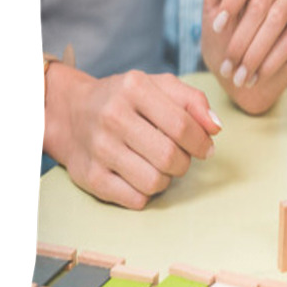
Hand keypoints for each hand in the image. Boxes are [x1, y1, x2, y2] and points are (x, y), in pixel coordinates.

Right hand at [44, 65, 221, 208]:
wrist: (70, 112)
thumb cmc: (126, 100)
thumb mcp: (159, 86)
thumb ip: (193, 101)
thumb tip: (215, 128)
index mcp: (134, 88)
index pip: (183, 125)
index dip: (201, 142)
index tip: (205, 148)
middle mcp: (113, 116)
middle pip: (169, 157)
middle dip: (184, 162)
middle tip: (179, 157)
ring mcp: (99, 148)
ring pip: (155, 182)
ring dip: (166, 179)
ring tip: (158, 165)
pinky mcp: (90, 176)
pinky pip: (135, 200)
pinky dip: (146, 193)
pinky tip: (139, 176)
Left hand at [201, 0, 286, 114]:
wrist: (236, 69)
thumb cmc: (222, 33)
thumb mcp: (211, 6)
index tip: (217, 25)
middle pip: (261, 1)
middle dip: (239, 37)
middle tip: (225, 65)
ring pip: (275, 22)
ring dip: (253, 53)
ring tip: (237, 76)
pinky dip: (267, 62)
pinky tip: (253, 77)